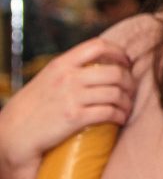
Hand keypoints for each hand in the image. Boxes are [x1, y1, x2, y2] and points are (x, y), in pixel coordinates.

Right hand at [0, 37, 134, 178]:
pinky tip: (120, 119)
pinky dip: (121, 116)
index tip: (127, 63)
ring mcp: (71, 97)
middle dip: (130, 82)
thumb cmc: (36, 106)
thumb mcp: (50, 79)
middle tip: (131, 92)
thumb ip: (71, 70)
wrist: (14, 132)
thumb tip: (101, 66)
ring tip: (127, 108)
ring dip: (128, 102)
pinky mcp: (75, 117)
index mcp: (61, 64)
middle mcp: (67, 77)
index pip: (97, 46)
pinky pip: (109, 112)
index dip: (119, 52)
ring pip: (116, 93)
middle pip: (115, 72)